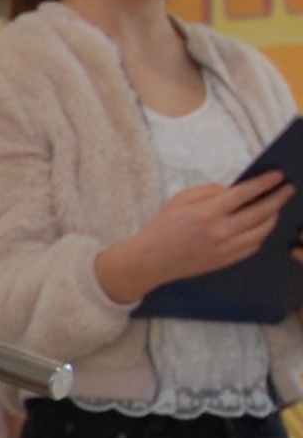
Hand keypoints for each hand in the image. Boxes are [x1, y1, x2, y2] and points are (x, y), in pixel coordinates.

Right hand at [95, 171, 290, 302]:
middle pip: (260, 212)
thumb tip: (233, 190)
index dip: (264, 183)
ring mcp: (225, 249)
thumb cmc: (161, 227)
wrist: (149, 261)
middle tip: (288, 188)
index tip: (278, 176)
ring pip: (262, 231)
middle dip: (278, 198)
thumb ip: (208, 191)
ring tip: (277, 207)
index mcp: (207, 213)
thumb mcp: (179, 199)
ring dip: (274, 217)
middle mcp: (220, 232)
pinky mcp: (226, 261)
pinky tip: (262, 225)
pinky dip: (262, 234)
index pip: (245, 194)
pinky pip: (253, 246)